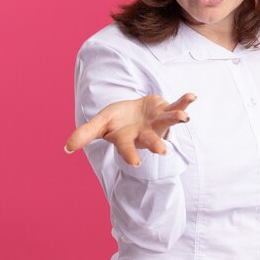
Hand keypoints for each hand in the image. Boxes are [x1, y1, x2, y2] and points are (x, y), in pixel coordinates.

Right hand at [64, 93, 195, 165]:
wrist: (133, 113)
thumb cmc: (116, 121)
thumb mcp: (100, 124)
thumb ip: (85, 135)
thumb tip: (66, 148)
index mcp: (127, 139)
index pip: (127, 148)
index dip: (130, 155)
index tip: (136, 163)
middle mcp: (145, 134)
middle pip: (150, 140)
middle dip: (156, 145)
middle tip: (162, 151)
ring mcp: (157, 122)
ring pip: (168, 122)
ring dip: (176, 119)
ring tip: (185, 117)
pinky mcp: (165, 109)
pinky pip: (177, 105)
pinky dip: (185, 102)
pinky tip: (192, 96)